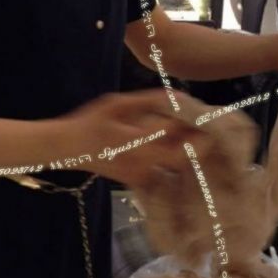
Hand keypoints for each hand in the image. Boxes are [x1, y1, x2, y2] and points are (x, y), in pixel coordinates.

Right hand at [58, 89, 211, 186]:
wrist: (69, 149)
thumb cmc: (91, 122)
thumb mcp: (116, 104)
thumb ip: (147, 100)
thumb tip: (178, 95)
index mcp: (134, 141)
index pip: (173, 133)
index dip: (193, 123)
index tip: (206, 114)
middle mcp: (140, 162)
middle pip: (182, 157)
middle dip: (199, 144)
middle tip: (209, 129)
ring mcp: (141, 175)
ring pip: (176, 166)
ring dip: (190, 152)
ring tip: (198, 135)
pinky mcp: (140, 181)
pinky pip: (166, 172)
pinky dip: (177, 159)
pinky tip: (180, 146)